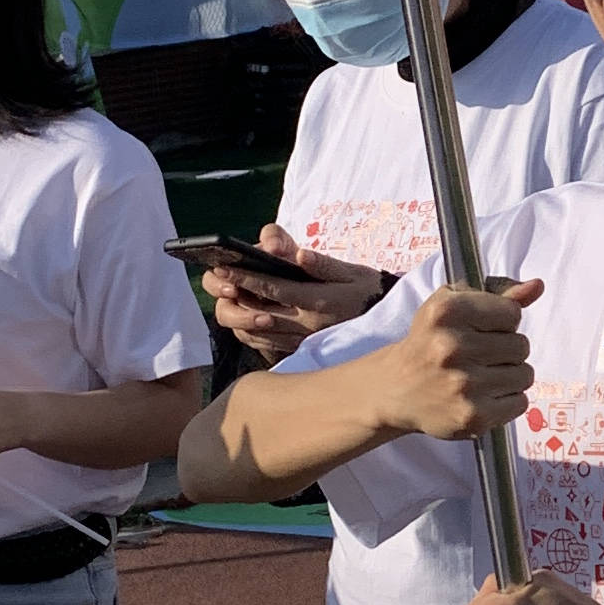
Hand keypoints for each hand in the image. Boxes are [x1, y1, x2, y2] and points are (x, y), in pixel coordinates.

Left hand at [205, 230, 387, 359]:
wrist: (386, 320)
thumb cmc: (366, 289)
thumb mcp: (351, 271)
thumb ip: (322, 264)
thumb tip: (299, 254)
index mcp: (319, 302)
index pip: (273, 289)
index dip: (245, 277)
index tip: (223, 266)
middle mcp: (308, 325)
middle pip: (258, 313)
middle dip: (233, 295)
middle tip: (218, 279)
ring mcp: (303, 341)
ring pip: (258, 332)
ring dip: (238, 314)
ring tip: (227, 295)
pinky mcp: (302, 350)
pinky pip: (266, 345)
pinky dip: (249, 331)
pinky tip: (243, 316)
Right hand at [381, 281, 540, 441]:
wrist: (396, 389)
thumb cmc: (430, 340)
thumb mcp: (452, 305)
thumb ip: (498, 294)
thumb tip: (537, 286)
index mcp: (446, 312)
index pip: (512, 313)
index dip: (502, 322)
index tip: (483, 330)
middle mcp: (452, 347)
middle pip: (521, 345)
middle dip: (507, 350)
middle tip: (480, 357)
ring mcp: (463, 385)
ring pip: (525, 374)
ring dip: (510, 375)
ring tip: (483, 377)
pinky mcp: (472, 417)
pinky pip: (520, 402)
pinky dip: (508, 400)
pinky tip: (484, 396)